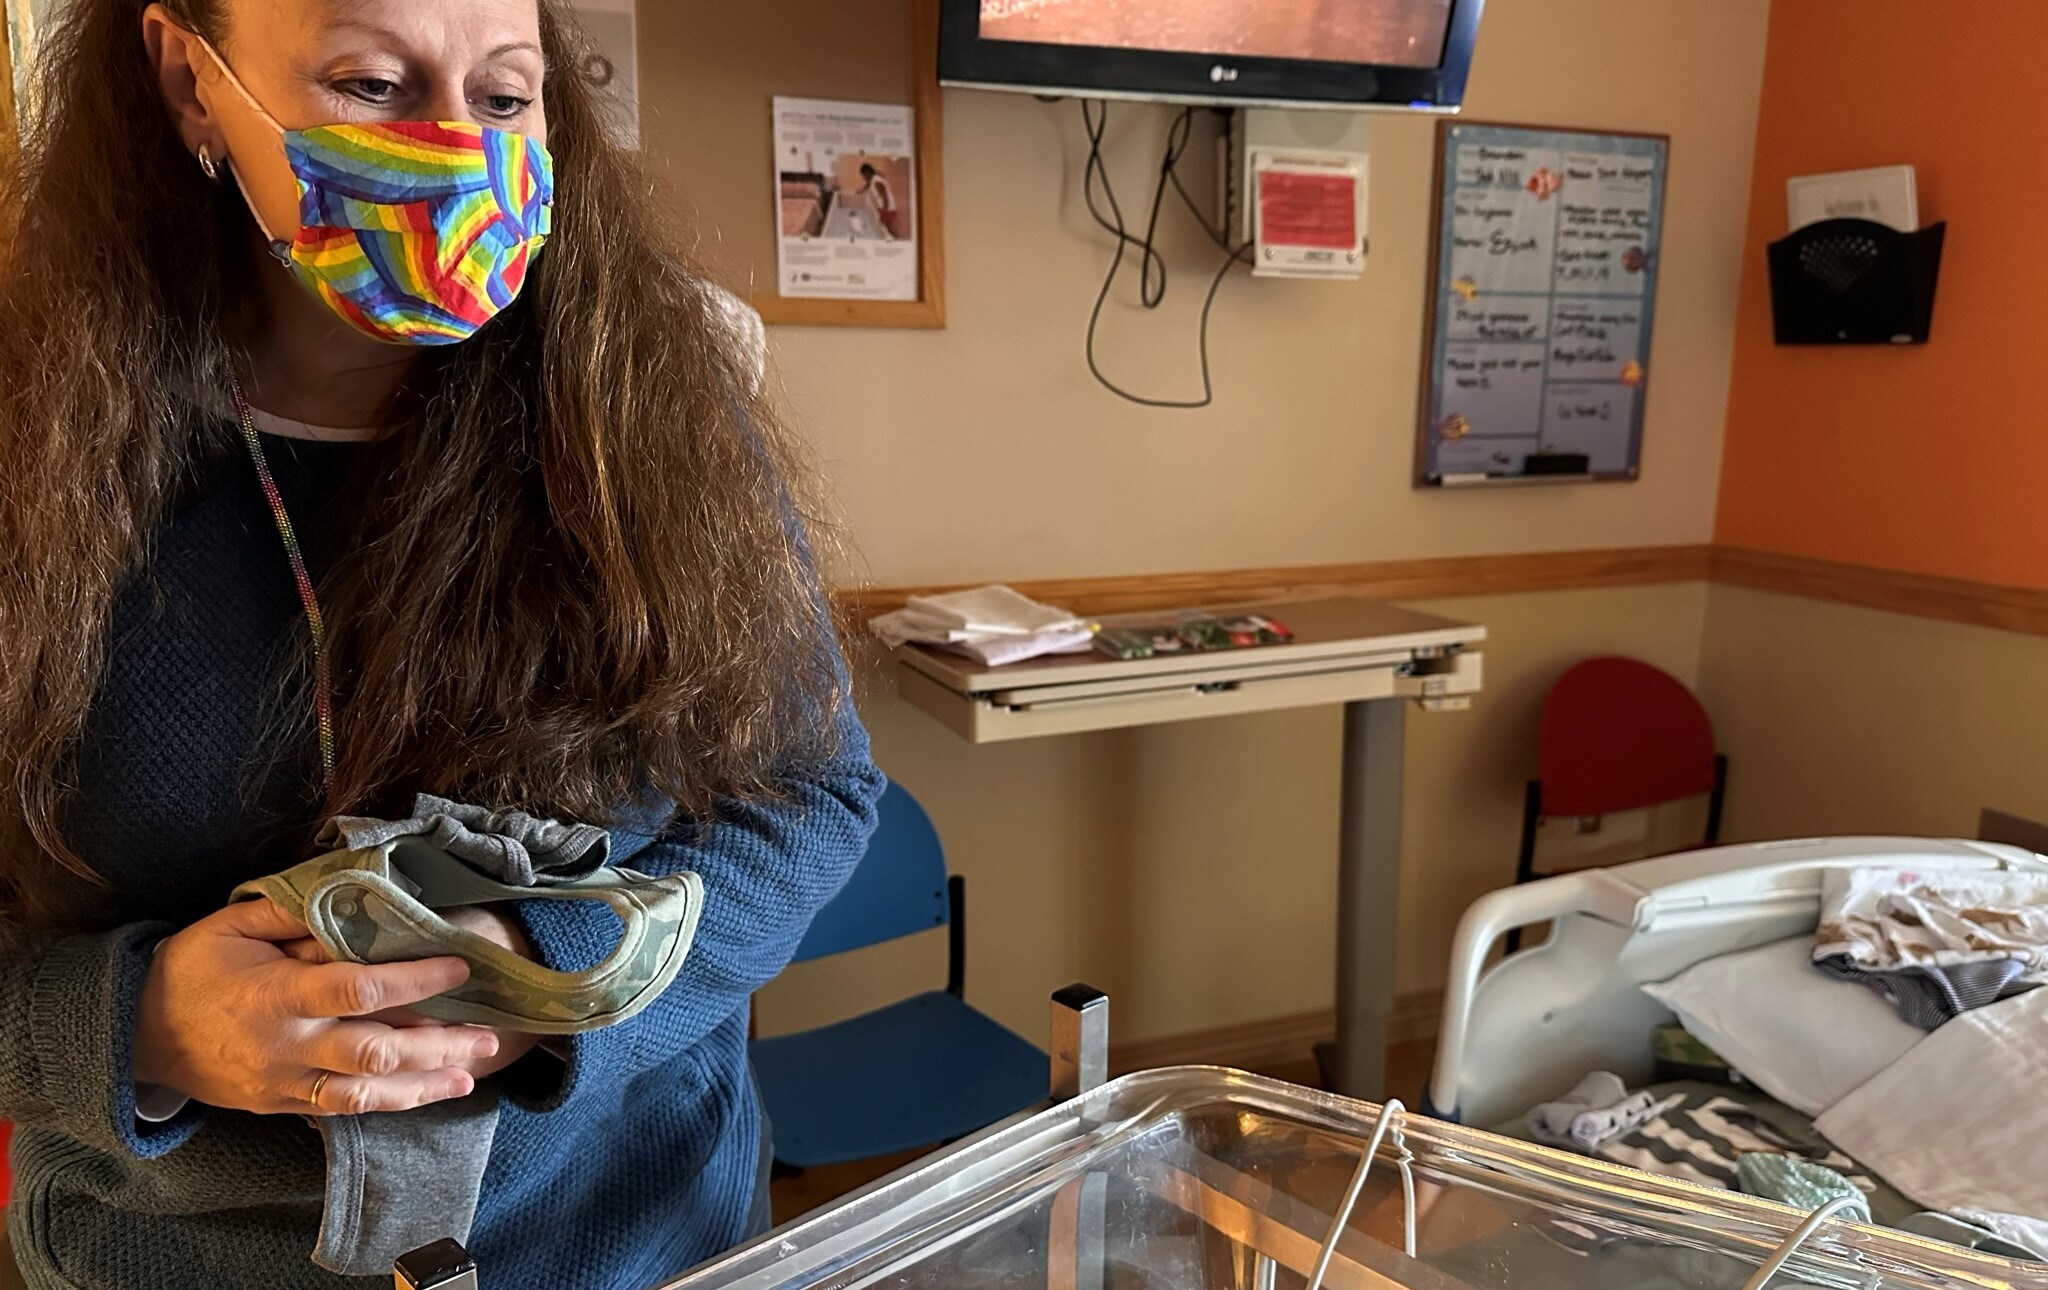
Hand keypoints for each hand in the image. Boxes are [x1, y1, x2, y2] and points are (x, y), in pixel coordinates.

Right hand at [134, 898, 500, 1115]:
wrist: (136, 1036)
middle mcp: (287, 1044)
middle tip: (489, 1031)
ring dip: (426, 1082)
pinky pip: (345, 1110)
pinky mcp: (284, 1104)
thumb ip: (293, 914)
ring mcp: (285, 1081)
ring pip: (367, 1091)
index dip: (413, 979)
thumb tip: (353, 892)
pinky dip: (393, 1103)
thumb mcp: (232, 925)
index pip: (357, 988)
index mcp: (277, 994)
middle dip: (437, 1043)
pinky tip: (433, 1093)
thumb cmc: (191, 969)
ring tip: (475, 1070)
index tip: (459, 965)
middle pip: (375, 1050)